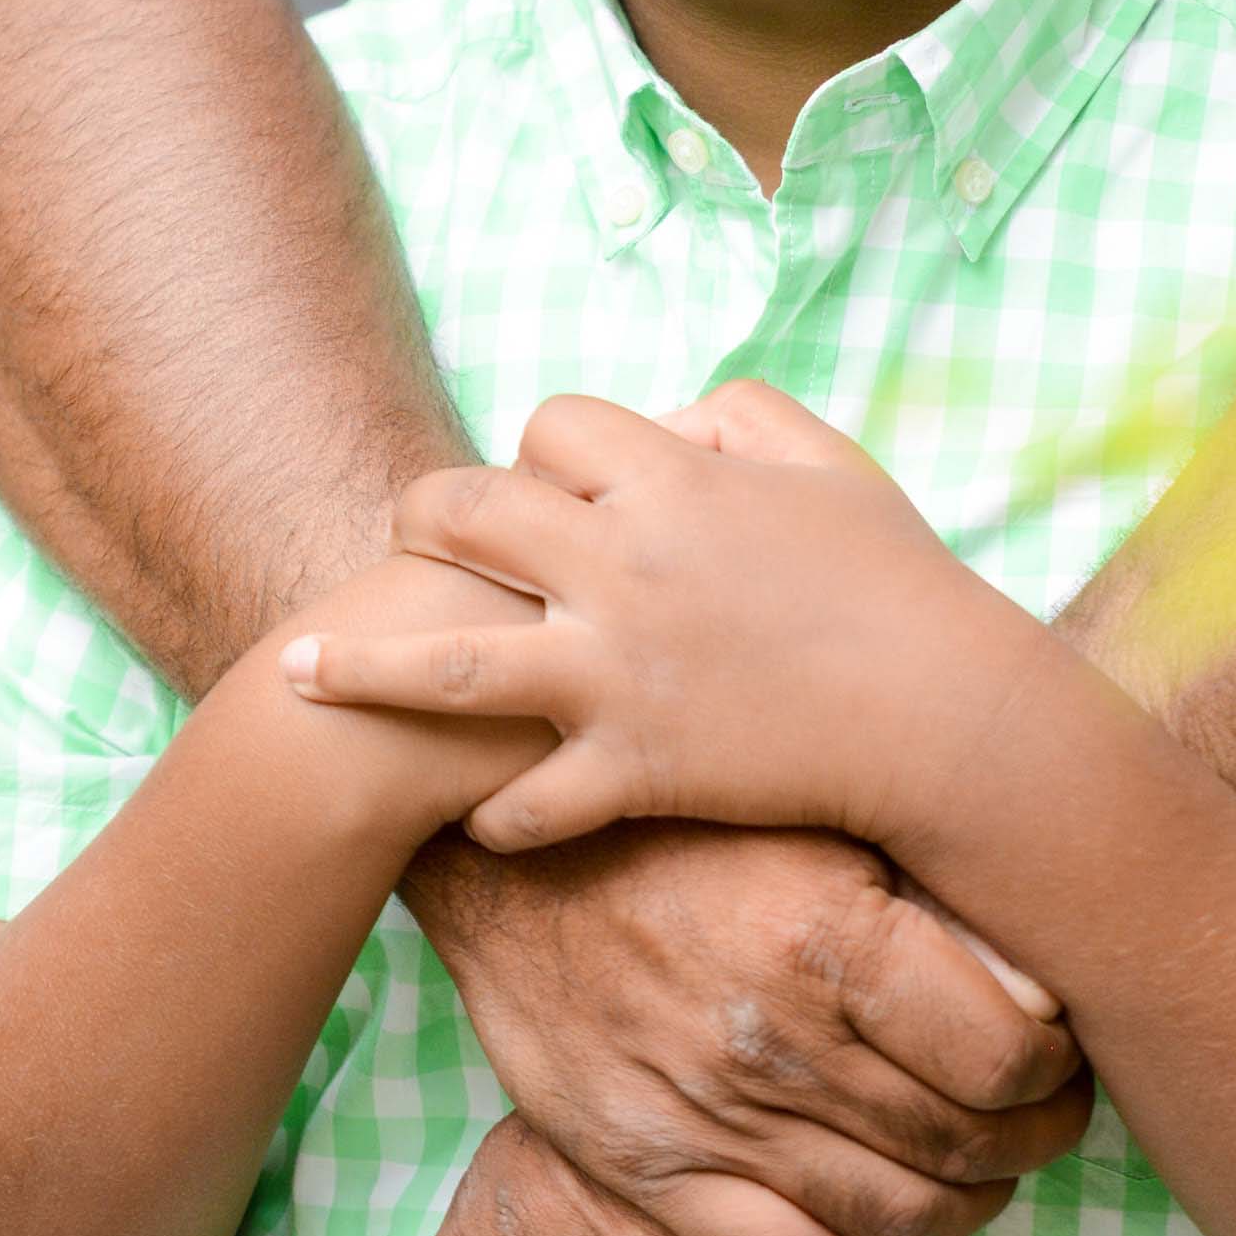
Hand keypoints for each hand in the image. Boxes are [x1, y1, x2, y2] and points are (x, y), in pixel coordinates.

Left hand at [286, 384, 1043, 860]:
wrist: (943, 714)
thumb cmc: (897, 581)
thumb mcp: (830, 462)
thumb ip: (739, 414)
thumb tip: (668, 416)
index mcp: (673, 480)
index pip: (548, 427)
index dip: (542, 450)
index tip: (556, 483)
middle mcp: (623, 567)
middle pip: (466, 513)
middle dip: (422, 517)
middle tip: (408, 538)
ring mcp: (617, 674)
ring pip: (450, 664)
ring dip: (362, 667)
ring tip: (292, 670)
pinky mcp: (631, 769)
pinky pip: (526, 802)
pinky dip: (495, 815)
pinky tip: (476, 820)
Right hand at [398, 817, 1090, 1235]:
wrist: (514, 862)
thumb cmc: (687, 823)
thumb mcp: (820, 819)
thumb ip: (925, 902)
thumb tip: (1044, 981)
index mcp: (830, 940)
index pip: (1002, 1060)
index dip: (1056, 1075)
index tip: (1065, 1061)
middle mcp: (775, 1043)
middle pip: (957, 1144)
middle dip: (1029, 1147)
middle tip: (1049, 1124)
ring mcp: (708, 1119)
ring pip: (887, 1216)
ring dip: (966, 1212)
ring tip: (990, 1180)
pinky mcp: (650, 1171)